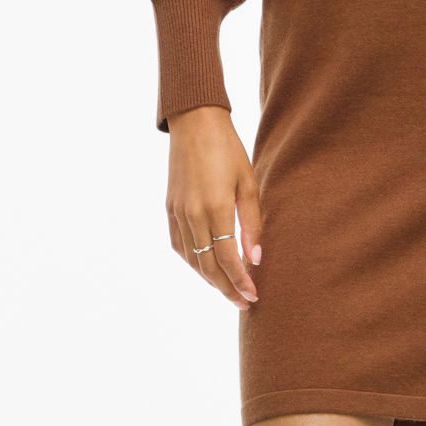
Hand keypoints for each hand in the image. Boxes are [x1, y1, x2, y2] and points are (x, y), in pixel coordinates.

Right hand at [163, 106, 261, 308]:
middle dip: (226, 288)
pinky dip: (194, 262)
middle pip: (208, 266)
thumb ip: (252, 223)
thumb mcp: (249, 183)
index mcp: (215, 207)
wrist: (194, 123)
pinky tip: (207, 269)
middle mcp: (192, 214)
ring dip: (210, 279)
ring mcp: (177, 212)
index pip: (228, 258)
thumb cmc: (228, 150)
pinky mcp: (170, 209)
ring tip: (229, 290)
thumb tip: (256, 258)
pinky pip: (180, 246)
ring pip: (192, 259)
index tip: (254, 295)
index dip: (241, 281)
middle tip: (243, 302)